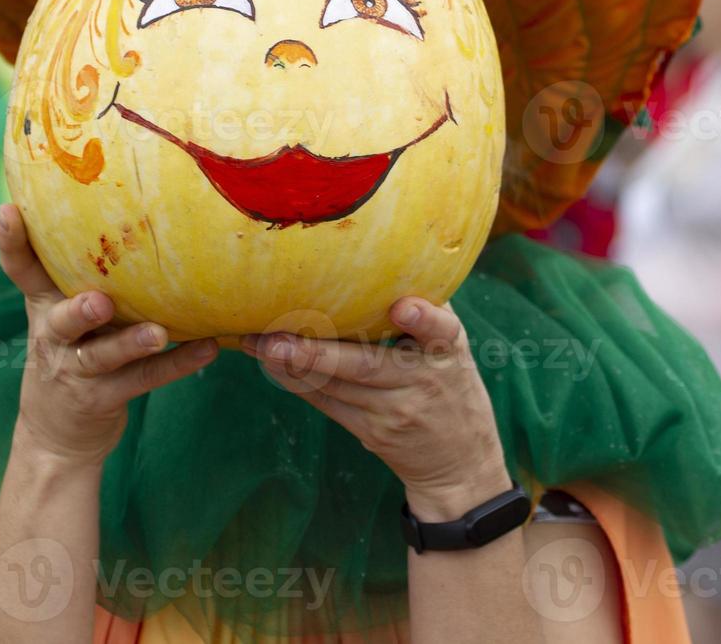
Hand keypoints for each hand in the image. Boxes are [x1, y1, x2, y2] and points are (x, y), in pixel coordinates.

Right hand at [0, 204, 218, 468]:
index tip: (9, 210)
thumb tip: (123, 208)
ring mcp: (77, 371)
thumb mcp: (62, 315)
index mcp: (44, 307)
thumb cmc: (71, 353)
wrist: (56, 438)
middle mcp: (54, 338)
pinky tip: (207, 349)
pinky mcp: (102, 399)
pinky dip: (176, 365)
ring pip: (103, 356)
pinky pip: (143, 380)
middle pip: (61, 321)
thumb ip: (79, 275)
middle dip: (79, 311)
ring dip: (132, 343)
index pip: (20, 271)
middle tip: (100, 302)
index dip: (11, 243)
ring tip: (160, 333)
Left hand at [242, 298, 509, 521]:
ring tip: (259, 343)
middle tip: (275, 336)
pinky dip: (298, 382)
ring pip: (336, 386)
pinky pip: (328, 404)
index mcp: (448, 351)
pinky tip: (270, 363)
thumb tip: (380, 258)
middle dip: (317, 352)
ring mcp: (395, 411)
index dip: (423, 319)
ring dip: (293, 365)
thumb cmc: (450, 383)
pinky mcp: (372, 431)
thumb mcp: (453, 348)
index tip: (403, 307)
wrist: (461, 461)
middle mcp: (422, 380)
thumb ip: (426, 310)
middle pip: (366, 366)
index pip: (441, 332)